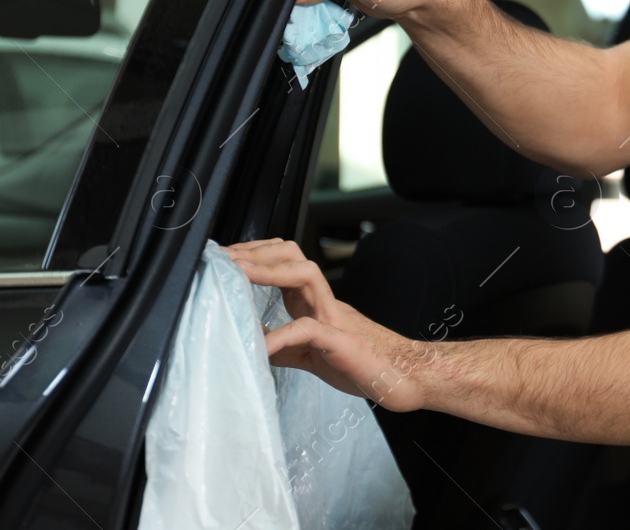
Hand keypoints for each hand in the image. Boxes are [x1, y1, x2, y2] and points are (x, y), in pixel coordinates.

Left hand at [221, 238, 431, 412]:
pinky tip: (260, 347)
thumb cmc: (361, 364)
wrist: (405, 377)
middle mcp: (323, 302)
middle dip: (257, 252)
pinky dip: (280, 335)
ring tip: (238, 275)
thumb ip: (283, 345)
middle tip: (225, 259)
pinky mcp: (341, 341)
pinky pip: (308, 329)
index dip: (253, 256)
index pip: (283, 262)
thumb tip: (250, 342)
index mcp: (313, 303)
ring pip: (305, 274)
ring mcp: (334, 317)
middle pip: (293, 255)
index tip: (224, 260)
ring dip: (268, 271)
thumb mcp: (310, 354)